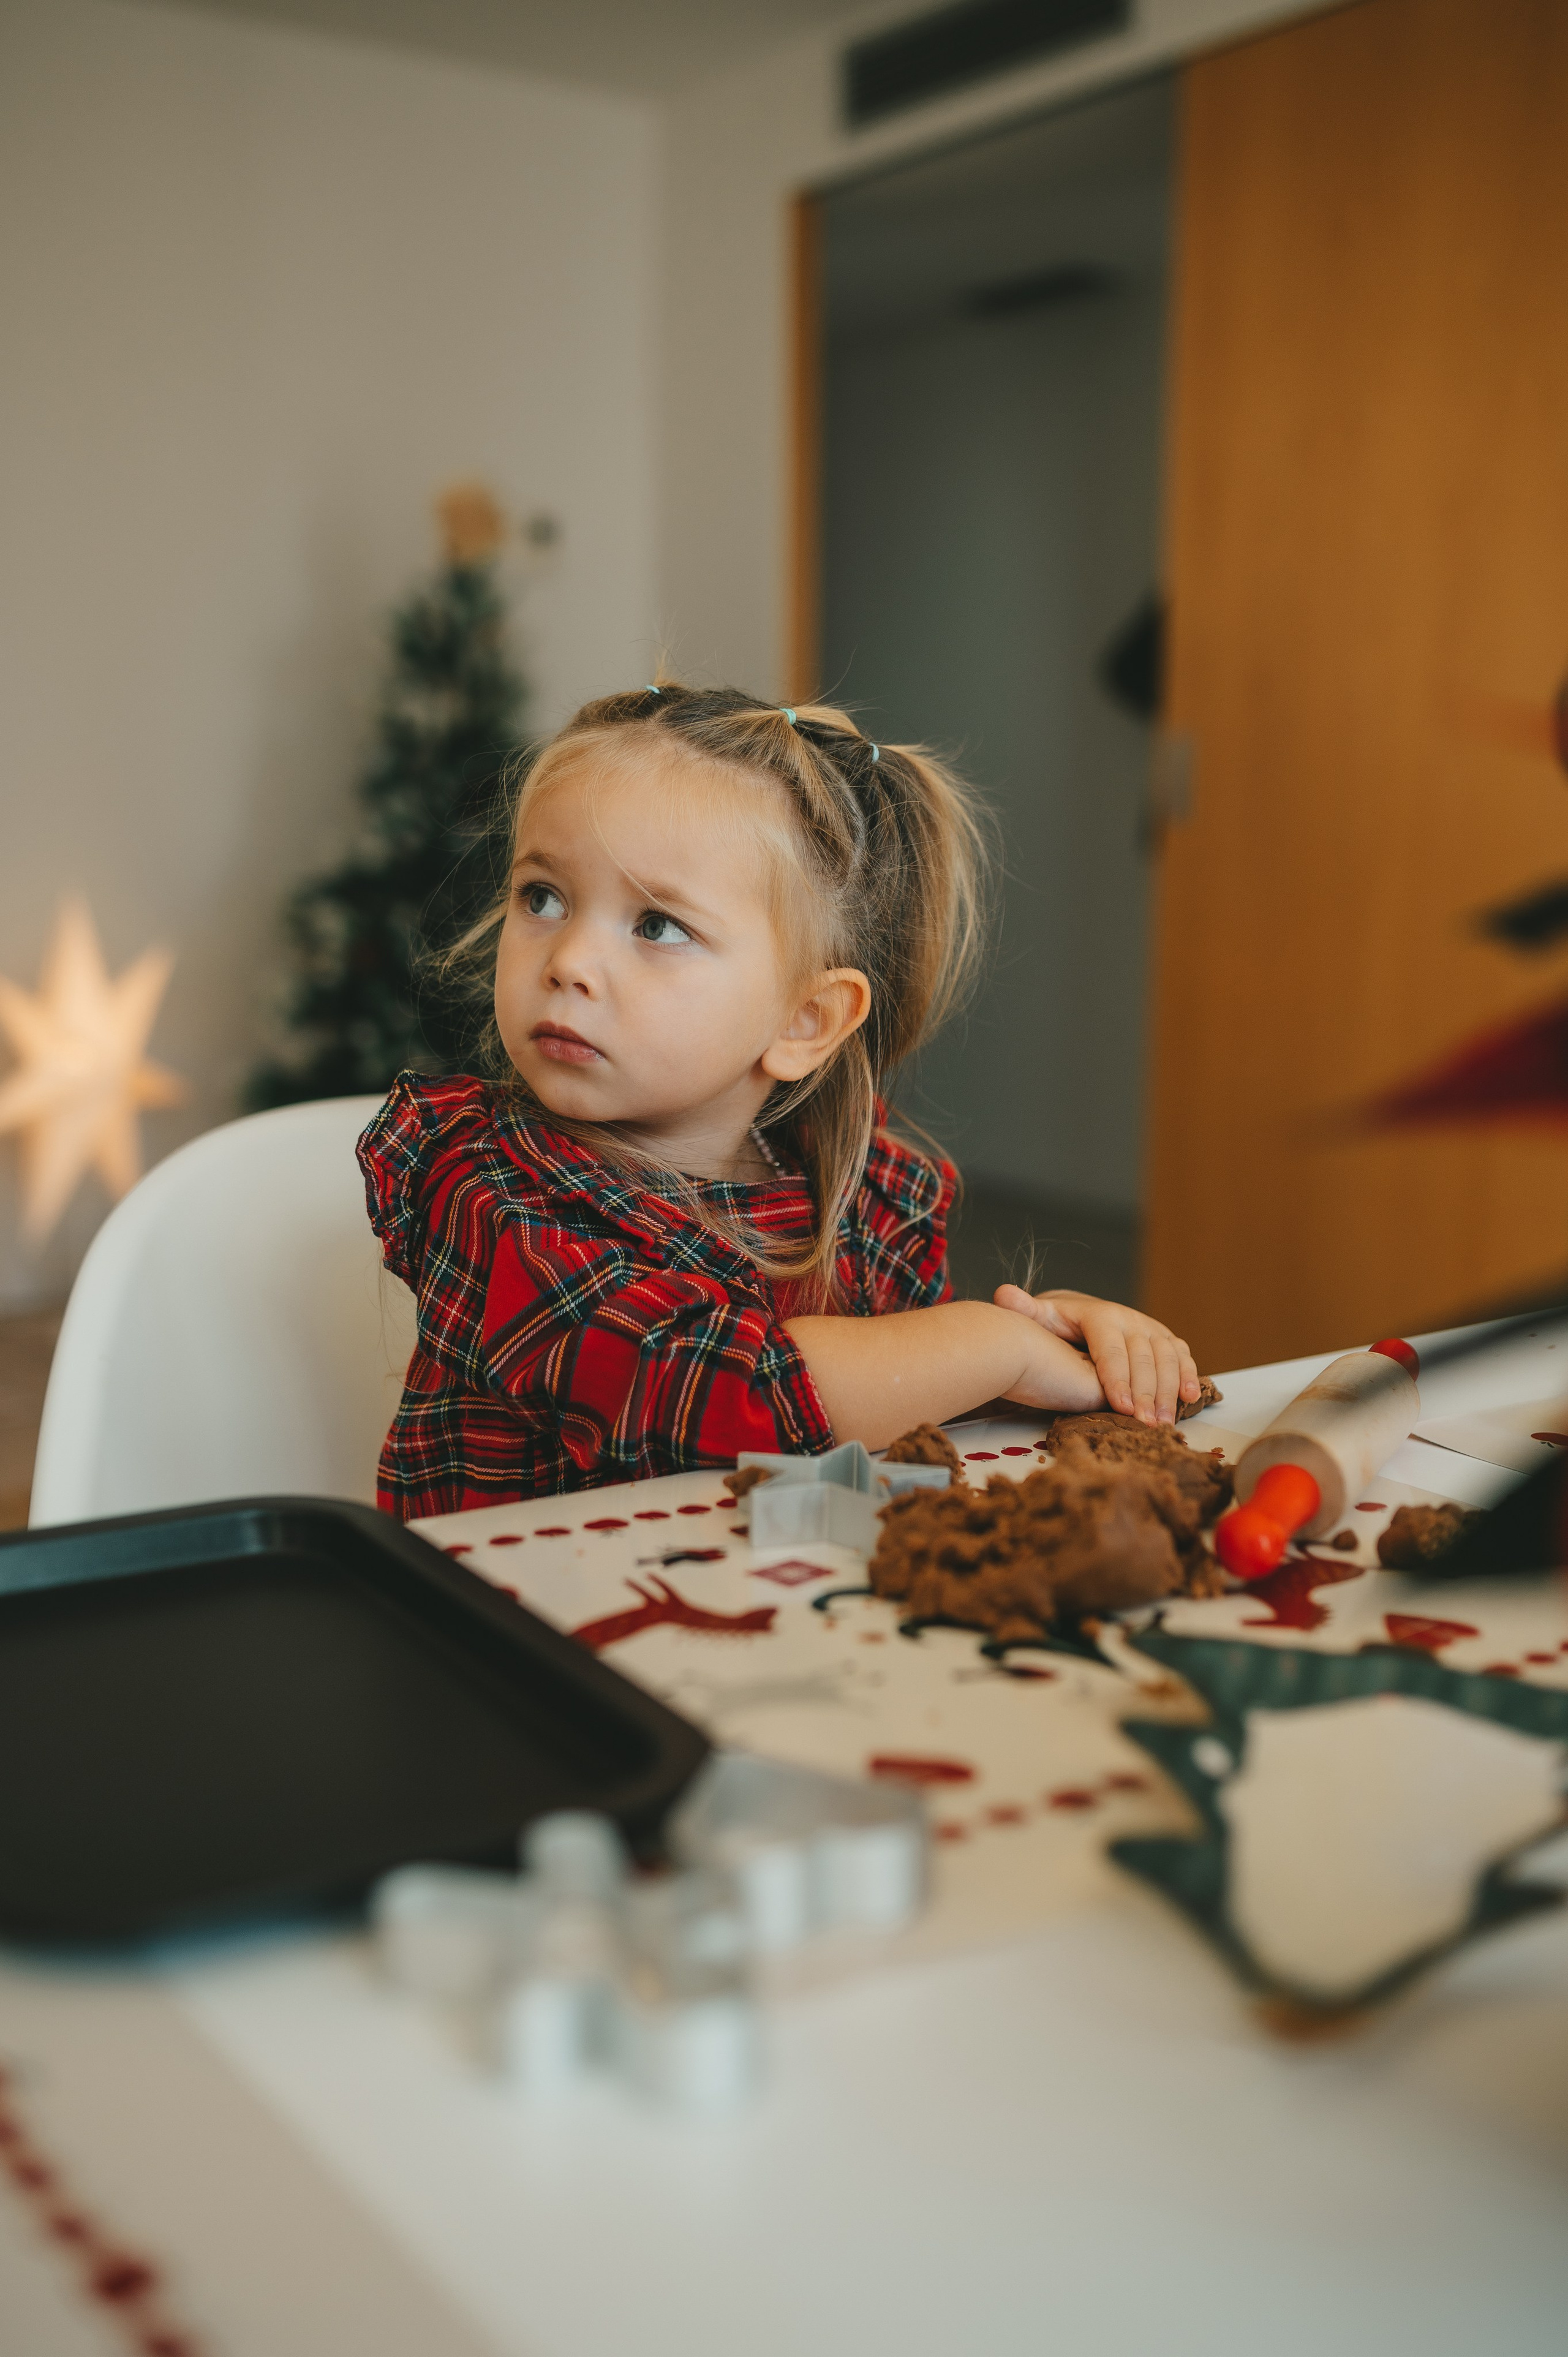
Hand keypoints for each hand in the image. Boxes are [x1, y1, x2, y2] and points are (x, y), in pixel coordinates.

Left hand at [993, 1287, 1198, 1426]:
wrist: (1079, 1315)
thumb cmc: (1056, 1324)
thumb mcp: (1040, 1317)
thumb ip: (1025, 1310)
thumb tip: (1003, 1294)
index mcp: (1100, 1315)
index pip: (1110, 1349)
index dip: (1117, 1378)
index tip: (1120, 1406)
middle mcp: (1130, 1319)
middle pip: (1142, 1357)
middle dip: (1145, 1393)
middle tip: (1145, 1424)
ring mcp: (1150, 1329)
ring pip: (1166, 1358)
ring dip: (1169, 1391)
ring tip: (1164, 1422)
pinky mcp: (1165, 1339)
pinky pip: (1182, 1356)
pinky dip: (1189, 1375)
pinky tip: (1191, 1398)